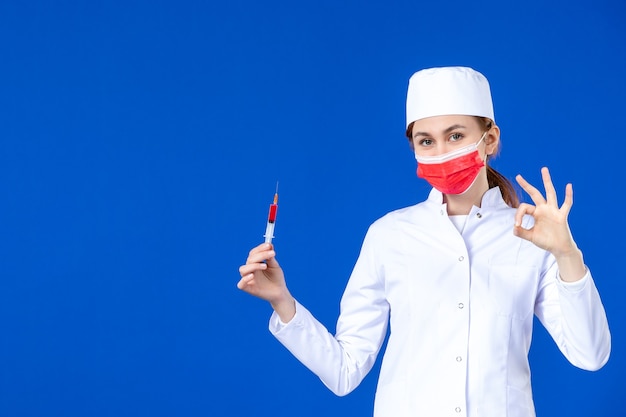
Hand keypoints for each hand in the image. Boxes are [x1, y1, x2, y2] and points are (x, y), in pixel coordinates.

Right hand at [238, 243, 294, 320]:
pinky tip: (252, 276)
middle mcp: (250, 270)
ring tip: (264, 266)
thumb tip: (269, 245)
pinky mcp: (248, 289)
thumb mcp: (275, 266)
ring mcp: (248, 279)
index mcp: (255, 263)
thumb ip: (270, 257)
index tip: (268, 245)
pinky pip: (241, 284)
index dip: (260, 248)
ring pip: (243, 269)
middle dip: (260, 255)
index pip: (253, 253)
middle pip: (249, 260)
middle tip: (272, 254)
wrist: (280, 292)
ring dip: (253, 265)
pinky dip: (244, 279)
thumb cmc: (277, 278)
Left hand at [514, 167, 585, 281]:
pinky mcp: (562, 216)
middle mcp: (544, 209)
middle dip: (526, 185)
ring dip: (547, 181)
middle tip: (518, 176)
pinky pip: (566, 204)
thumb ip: (522, 233)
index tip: (517, 225)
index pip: (524, 207)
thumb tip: (514, 228)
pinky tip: (568, 185)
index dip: (518, 215)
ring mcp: (553, 211)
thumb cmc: (545, 241)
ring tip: (543, 169)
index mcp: (536, 213)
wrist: (559, 248)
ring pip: (550, 193)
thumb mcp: (531, 237)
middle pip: (535, 193)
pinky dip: (568, 195)